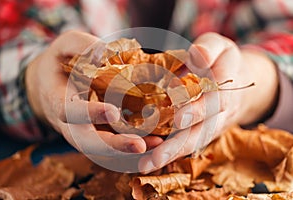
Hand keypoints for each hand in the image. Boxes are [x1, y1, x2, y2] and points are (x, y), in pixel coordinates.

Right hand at [25, 31, 153, 155]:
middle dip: (113, 146)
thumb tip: (104, 52)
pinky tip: (155, 143)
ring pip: (103, 151)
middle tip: (139, 145)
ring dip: (128, 152)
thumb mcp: (64, 46)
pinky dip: (131, 149)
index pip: (70, 111)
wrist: (50, 87)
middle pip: (88, 142)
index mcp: (58, 100)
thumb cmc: (59, 64)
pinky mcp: (97, 135)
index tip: (113, 111)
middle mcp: (70, 124)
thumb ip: (81, 46)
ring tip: (156, 145)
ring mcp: (84, 133)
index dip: (90, 113)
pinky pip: (111, 149)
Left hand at [139, 32, 278, 172]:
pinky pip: (190, 143)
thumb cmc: (221, 59)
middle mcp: (222, 110)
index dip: (199, 109)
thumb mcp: (220, 45)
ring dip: (172, 154)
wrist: (238, 78)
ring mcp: (215, 123)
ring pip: (195, 141)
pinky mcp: (205, 130)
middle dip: (180, 142)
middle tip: (157, 156)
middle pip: (204, 129)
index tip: (178, 119)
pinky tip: (151, 161)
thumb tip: (196, 54)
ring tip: (148, 165)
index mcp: (227, 84)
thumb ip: (210, 48)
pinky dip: (172, 153)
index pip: (216, 99)